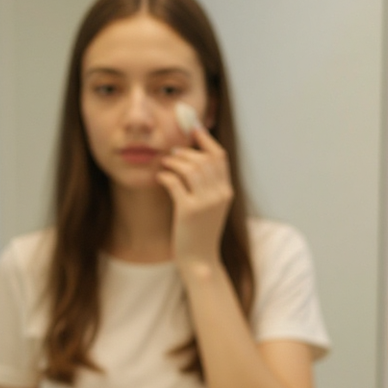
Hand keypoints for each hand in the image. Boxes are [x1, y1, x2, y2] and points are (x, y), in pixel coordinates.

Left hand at [157, 118, 233, 268]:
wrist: (200, 259)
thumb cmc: (201, 231)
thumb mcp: (211, 206)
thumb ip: (208, 184)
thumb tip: (193, 157)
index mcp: (226, 192)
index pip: (220, 156)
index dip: (206, 139)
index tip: (193, 128)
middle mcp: (220, 195)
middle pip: (204, 159)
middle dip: (185, 152)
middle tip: (172, 154)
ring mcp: (205, 203)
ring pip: (190, 168)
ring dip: (174, 162)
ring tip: (165, 165)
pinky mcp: (188, 211)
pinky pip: (175, 183)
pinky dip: (165, 176)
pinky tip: (160, 178)